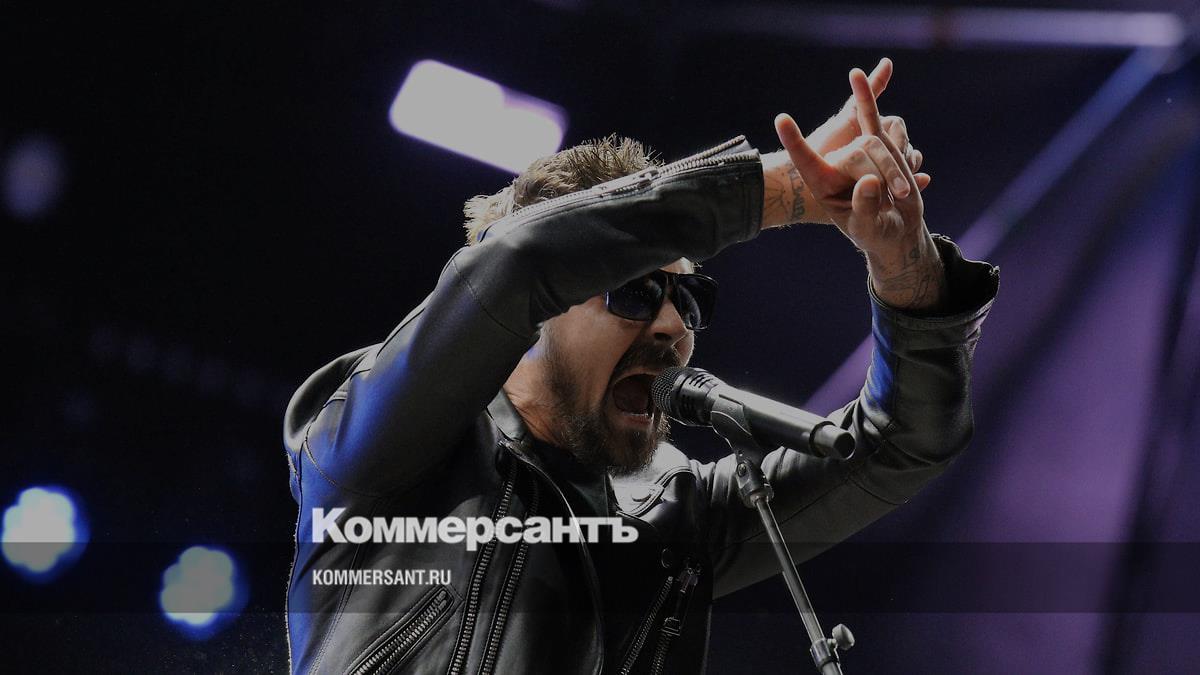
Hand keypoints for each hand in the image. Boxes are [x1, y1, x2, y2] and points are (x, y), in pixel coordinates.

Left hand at [775, 66, 945, 310]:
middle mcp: (839, 161)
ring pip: (883, 140)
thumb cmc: (873, 233)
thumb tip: (869, 180)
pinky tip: (908, 173)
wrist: (896, 229)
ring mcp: (861, 150)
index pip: (805, 158)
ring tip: (905, 195)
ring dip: (899, 169)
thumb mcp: (865, 229)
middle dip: (888, 170)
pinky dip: (906, 152)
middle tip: (902, 195)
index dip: (794, 140)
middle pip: (864, 149)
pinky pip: (892, 130)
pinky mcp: (883, 144)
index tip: (781, 118)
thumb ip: (864, 207)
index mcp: (823, 182)